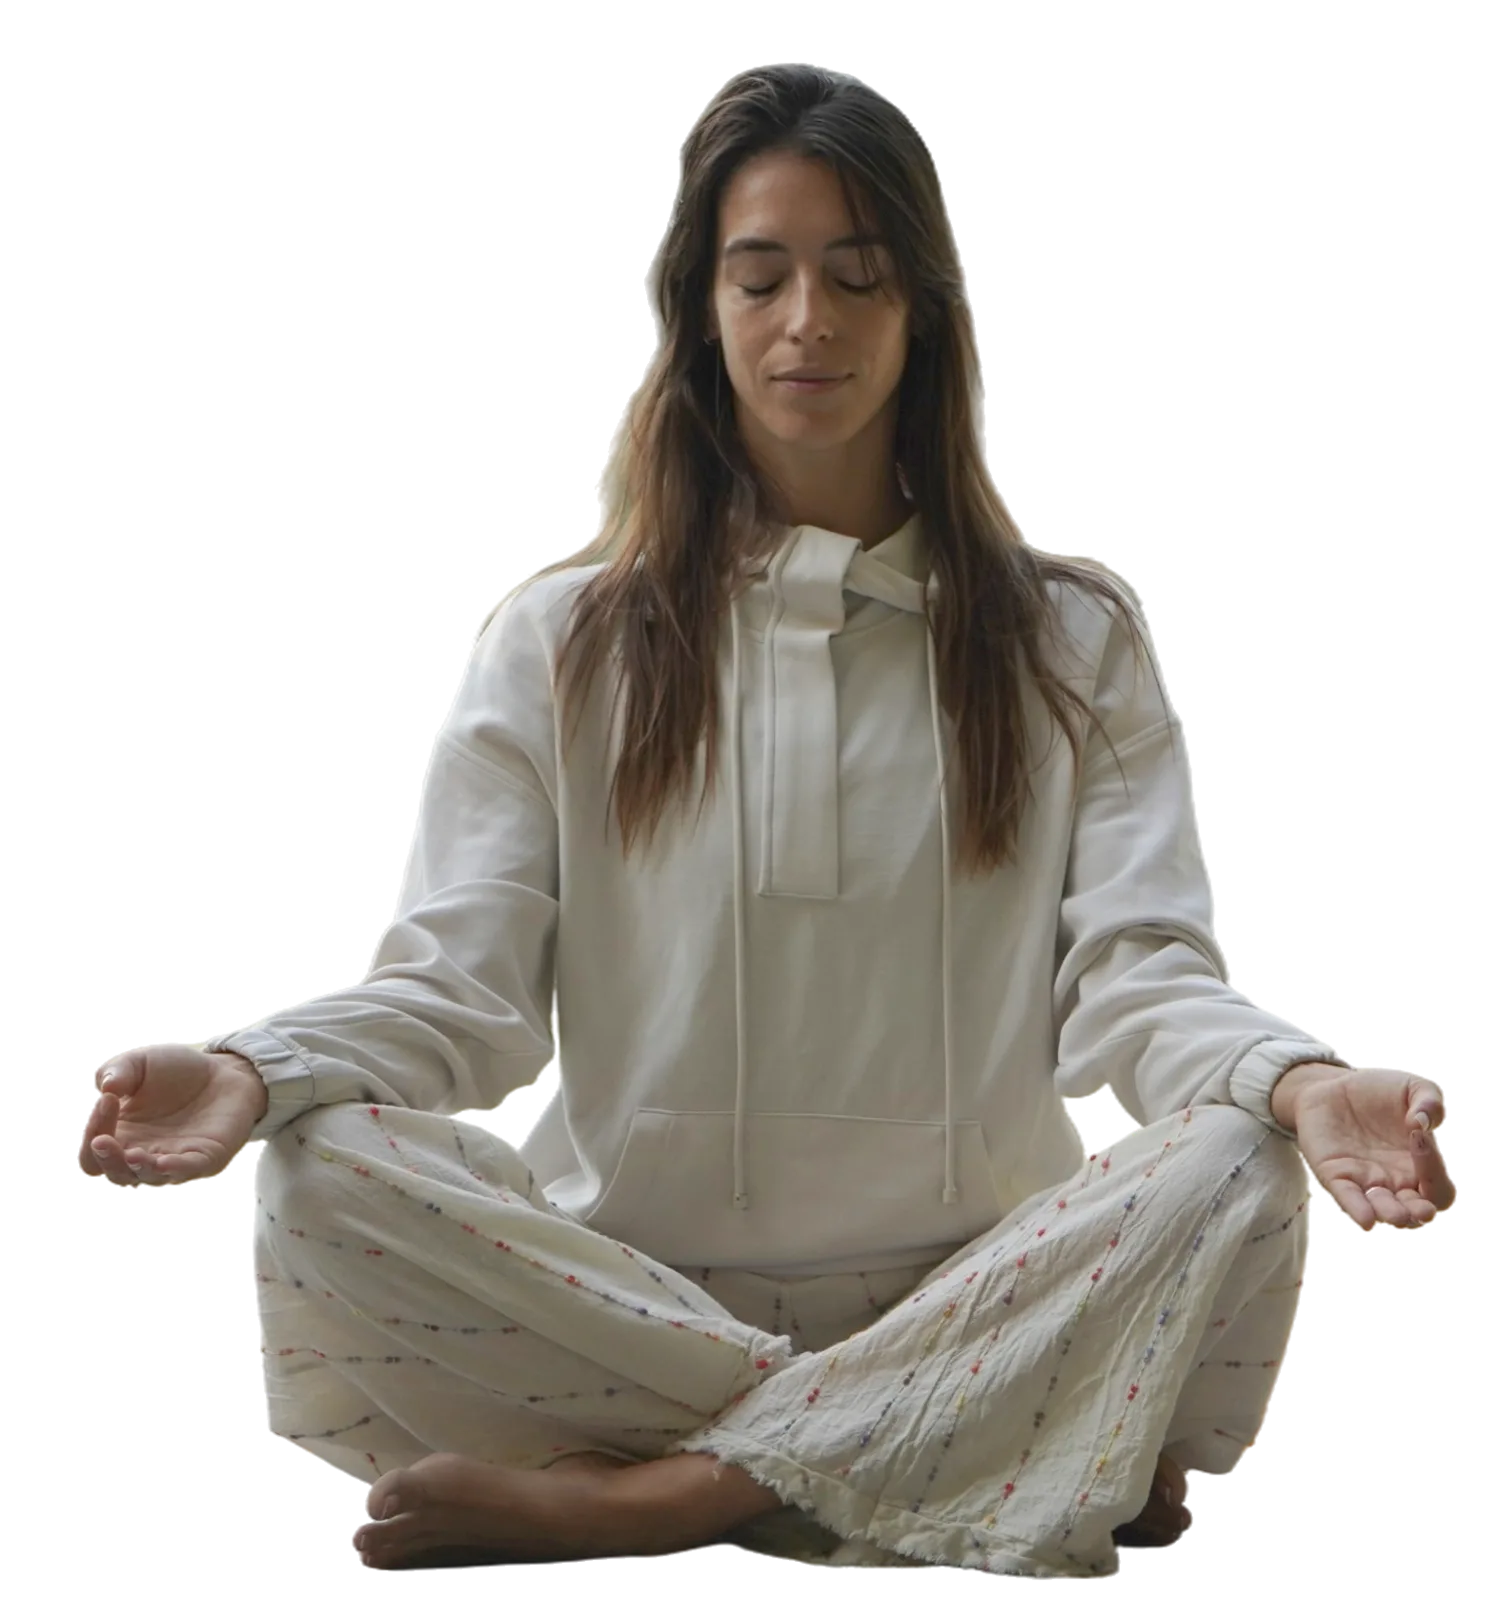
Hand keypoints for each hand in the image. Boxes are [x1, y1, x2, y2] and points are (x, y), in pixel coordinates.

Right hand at [80, 1045, 266, 1188]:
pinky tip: (163, 1162)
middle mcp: (144, 1152)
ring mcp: (174, 1158)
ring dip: (138, 1168)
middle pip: (116, 1171)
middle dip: (106, 1158)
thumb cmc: (178, 1072)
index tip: (109, 1098)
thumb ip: (119, 1070)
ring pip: (148, 1176)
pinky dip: (174, 1169)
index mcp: (123, 1134)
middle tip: (102, 1140)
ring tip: (134, 1154)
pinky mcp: (205, 1157)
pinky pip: (187, 1170)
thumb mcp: (141, 1063)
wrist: (224, 1070)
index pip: (95, 1149)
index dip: (94, 1129)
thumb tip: (106, 1086)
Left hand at [1286, 1065, 1454, 1230]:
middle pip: (1416, 1212)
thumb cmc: (1379, 1093)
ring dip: (1390, 1214)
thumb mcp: (1412, 1087)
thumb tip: (1422, 1123)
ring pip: (1383, 1210)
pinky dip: (1357, 1210)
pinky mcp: (1335, 1175)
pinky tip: (1367, 1219)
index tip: (1418, 1135)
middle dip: (1419, 1213)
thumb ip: (1430, 1101)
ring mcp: (1365, 1181)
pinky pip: (1348, 1199)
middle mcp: (1396, 1181)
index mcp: (1420, 1167)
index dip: (1434, 1170)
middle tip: (1420, 1209)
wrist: (1333, 1087)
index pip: (1437, 1187)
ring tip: (1395, 1213)